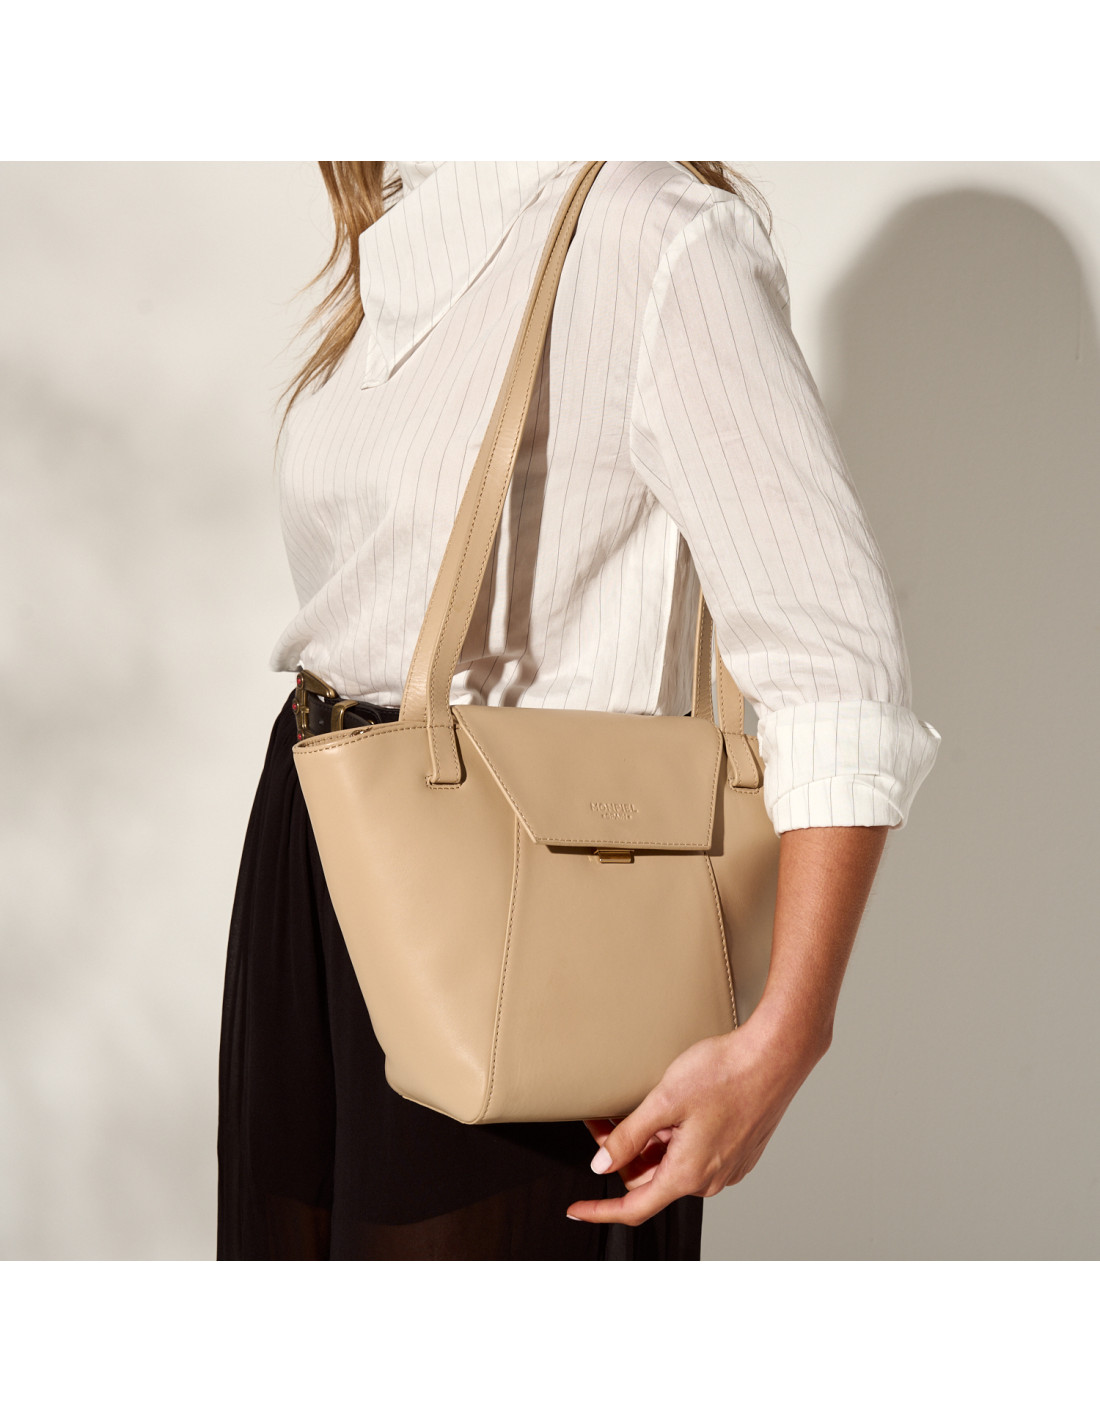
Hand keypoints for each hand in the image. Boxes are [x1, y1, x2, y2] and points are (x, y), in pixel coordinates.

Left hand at [566, 1004, 828, 1226]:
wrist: (775, 1057)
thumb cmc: (725, 1074)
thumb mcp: (664, 1102)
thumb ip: (629, 1137)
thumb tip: (602, 1164)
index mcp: (688, 1173)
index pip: (634, 1207)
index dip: (601, 1211)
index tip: (578, 1209)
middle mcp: (710, 1178)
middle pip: (651, 1182)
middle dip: (625, 1156)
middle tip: (605, 1122)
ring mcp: (728, 1166)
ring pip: (674, 1166)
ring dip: (652, 1146)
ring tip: (641, 1109)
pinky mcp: (739, 1151)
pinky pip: (696, 1156)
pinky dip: (676, 1140)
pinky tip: (674, 1111)